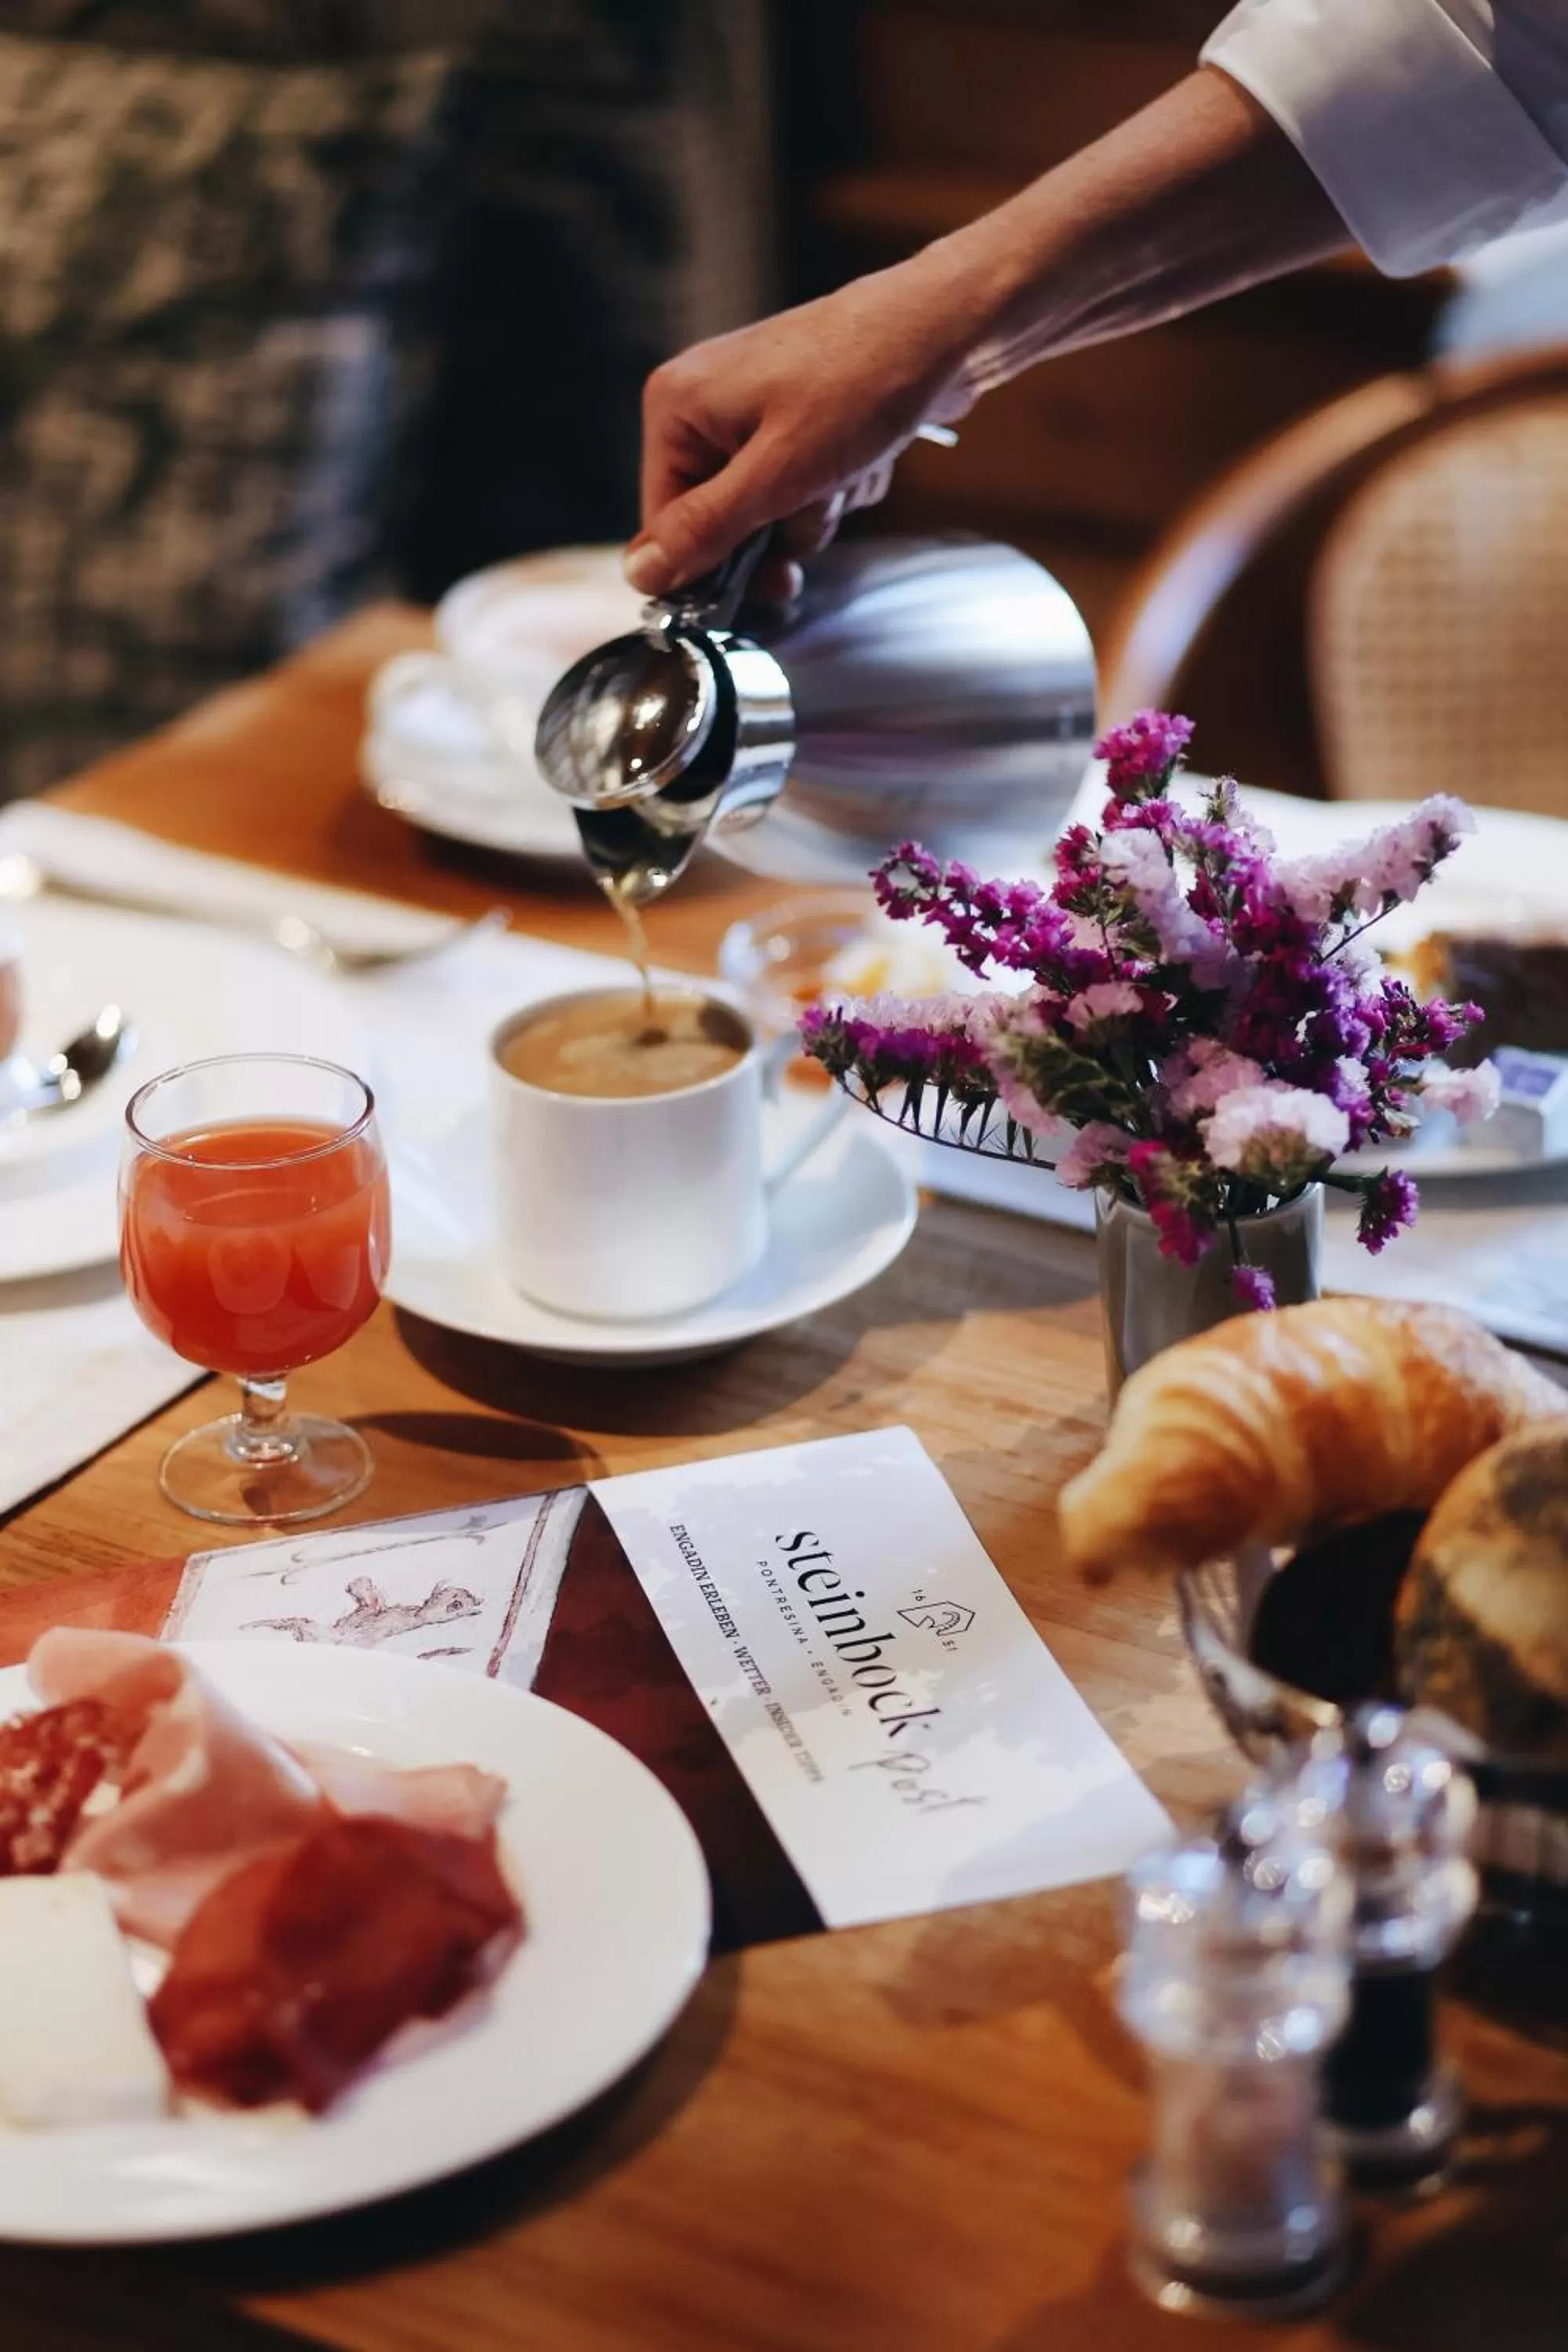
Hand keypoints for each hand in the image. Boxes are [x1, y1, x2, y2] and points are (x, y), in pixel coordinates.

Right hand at [626, 259, 978, 603]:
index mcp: (676, 407)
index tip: (761, 581)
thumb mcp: (776, 475)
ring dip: (816, 511)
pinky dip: (836, 487)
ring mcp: (751, 411)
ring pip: (768, 513)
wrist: (943, 331)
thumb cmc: (862, 382)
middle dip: (777, 531)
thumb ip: (705, 530)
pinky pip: (801, 488)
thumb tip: (639, 574)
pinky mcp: (795, 419)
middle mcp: (704, 405)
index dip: (711, 565)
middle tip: (818, 510)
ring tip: (847, 469)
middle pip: (719, 523)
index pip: (664, 524)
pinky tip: (864, 455)